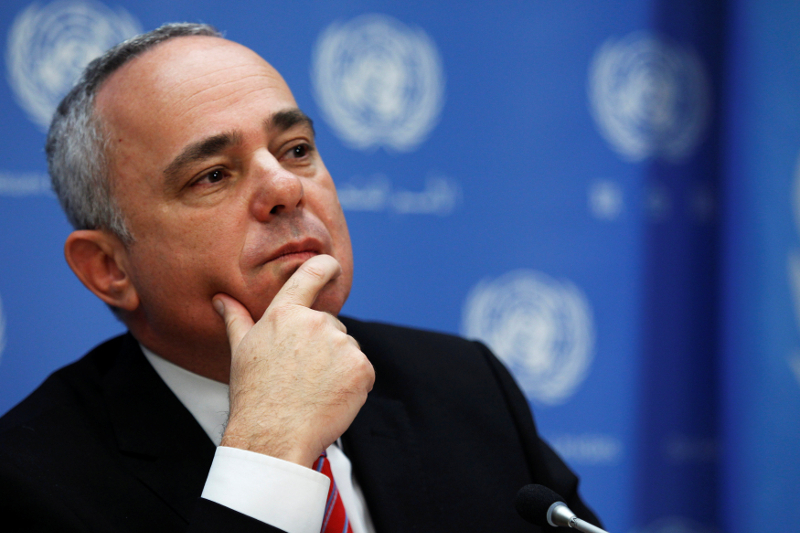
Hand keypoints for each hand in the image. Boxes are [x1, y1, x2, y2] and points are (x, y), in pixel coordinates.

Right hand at [213, 254, 374, 467]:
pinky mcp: (361, 368)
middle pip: (331, 325)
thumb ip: (236, 319)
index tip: (332, 267)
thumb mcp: (241, 351)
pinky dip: (353, 383)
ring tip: (314, 389)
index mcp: (286, 313)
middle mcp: (316, 322)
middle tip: (302, 374)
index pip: (312, 273)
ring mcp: (341, 345)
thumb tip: (221, 299)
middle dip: (322, 345)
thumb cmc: (254, 395)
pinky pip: (362, 370)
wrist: (273, 436)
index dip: (326, 267)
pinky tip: (331, 397)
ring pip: (347, 348)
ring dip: (338, 365)